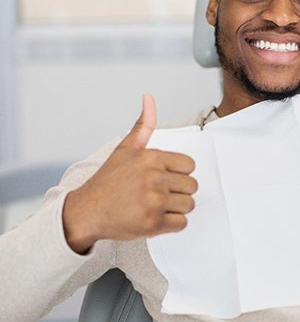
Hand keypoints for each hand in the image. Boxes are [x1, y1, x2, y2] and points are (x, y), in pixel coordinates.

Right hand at [63, 94, 196, 253]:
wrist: (86, 211)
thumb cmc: (107, 181)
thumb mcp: (125, 149)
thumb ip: (143, 125)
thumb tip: (149, 97)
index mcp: (151, 158)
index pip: (190, 165)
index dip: (179, 173)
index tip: (164, 177)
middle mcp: (154, 178)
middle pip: (192, 186)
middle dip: (178, 191)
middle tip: (159, 193)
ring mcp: (154, 202)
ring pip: (189, 205)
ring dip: (176, 208)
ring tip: (157, 206)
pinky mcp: (153, 224)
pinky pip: (182, 224)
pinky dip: (172, 224)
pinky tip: (156, 218)